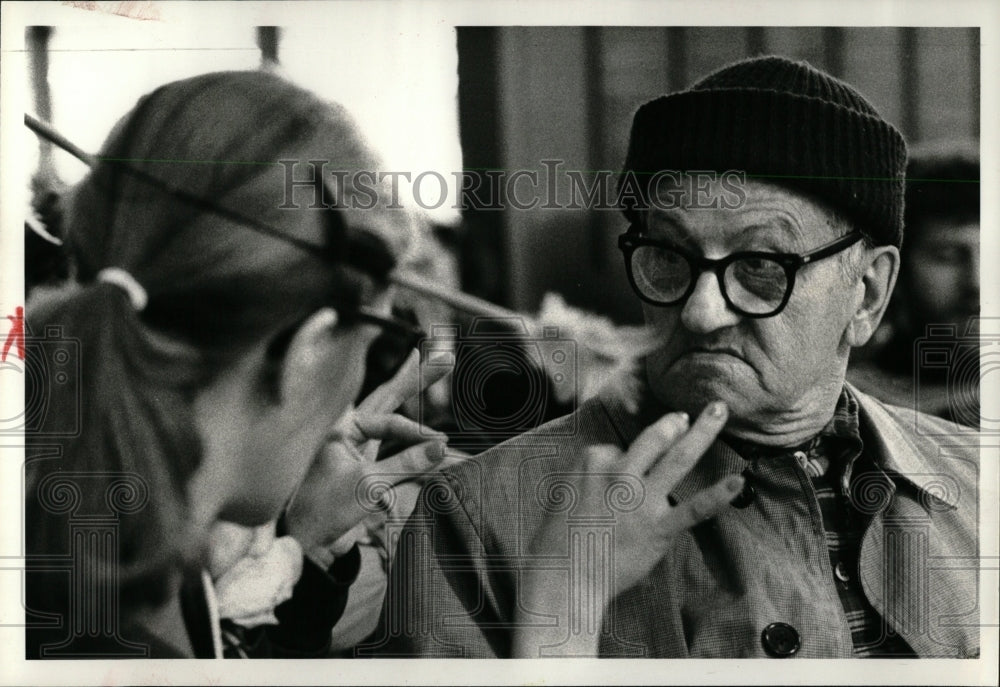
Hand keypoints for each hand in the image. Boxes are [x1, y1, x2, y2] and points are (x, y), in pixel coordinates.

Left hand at [284, 349, 460, 565]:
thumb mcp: (367, 485)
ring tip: (422, 361)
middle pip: (387, 396)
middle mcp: (347, 430)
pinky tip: (410, 406)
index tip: (440, 448)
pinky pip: (388, 440)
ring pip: (387, 413)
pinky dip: (404, 427)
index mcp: (340, 427)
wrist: (303, 542)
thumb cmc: (323, 510)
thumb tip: (441, 447)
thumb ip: (406, 463)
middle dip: (414, 377)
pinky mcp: (361, 464)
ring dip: (406, 390)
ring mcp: (354, 446)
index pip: (389, 422)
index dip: (416, 434)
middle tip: (443, 357)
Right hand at [514, 401, 741, 655]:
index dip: (623, 462)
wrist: (564, 577)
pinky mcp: (658, 528)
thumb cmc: (559, 538)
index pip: (618, 449)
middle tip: (687, 415)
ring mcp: (641, 500)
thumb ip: (591, 474)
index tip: (617, 480)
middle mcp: (619, 473)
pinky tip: (738, 481)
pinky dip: (718, 495)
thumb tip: (617, 462)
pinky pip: (693, 508)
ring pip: (678, 458)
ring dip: (702, 432)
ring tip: (719, 412)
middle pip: (653, 439)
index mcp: (592, 461)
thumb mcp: (565, 490)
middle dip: (674, 422)